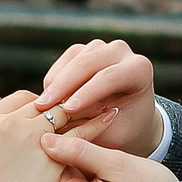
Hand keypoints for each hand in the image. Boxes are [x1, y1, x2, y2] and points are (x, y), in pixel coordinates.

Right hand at [34, 41, 160, 156]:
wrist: (129, 118)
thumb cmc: (124, 129)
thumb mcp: (113, 134)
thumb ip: (90, 128)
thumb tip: (59, 126)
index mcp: (139, 69)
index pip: (110, 77)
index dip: (87, 93)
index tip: (66, 110)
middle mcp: (122, 51)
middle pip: (88, 63)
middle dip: (63, 86)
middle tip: (43, 107)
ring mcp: (102, 47)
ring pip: (73, 60)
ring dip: (56, 83)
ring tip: (42, 107)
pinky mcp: (84, 50)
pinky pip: (63, 61)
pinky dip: (53, 80)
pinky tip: (47, 99)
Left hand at [41, 132, 177, 181]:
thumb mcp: (115, 163)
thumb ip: (78, 150)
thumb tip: (44, 140)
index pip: (52, 170)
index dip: (62, 147)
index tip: (79, 132)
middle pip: (61, 180)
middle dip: (75, 160)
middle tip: (95, 143)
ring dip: (84, 171)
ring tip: (106, 160)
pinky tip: (109, 175)